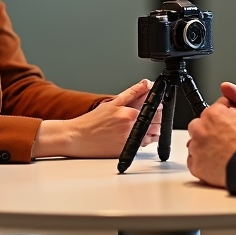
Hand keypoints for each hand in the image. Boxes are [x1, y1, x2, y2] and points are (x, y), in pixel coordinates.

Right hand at [32, 80, 159, 158]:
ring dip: (152, 129)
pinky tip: (136, 134)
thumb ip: (132, 93)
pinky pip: (144, 145)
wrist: (77, 137)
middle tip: (146, 115)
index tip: (154, 105)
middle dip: (156, 117)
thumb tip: (146, 83)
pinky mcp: (127, 151)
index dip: (157, 106)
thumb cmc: (92, 121)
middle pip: (158, 122)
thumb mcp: (112, 103)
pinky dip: (145, 139)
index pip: (156, 108)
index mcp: (129, 113)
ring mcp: (130, 140)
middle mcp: (131, 127)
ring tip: (140, 125)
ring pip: (154, 134)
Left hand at [186, 103, 235, 187]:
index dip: (219, 119)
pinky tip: (215, 166)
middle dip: (206, 132)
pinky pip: (193, 162)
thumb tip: (230, 116)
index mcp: (214, 113)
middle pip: (197, 126)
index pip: (211, 111)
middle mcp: (201, 128)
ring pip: (194, 144)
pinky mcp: (195, 165)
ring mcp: (196, 147)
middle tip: (220, 141)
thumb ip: (232, 115)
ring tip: (219, 155)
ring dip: (203, 148)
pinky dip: (202, 164)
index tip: (222, 125)